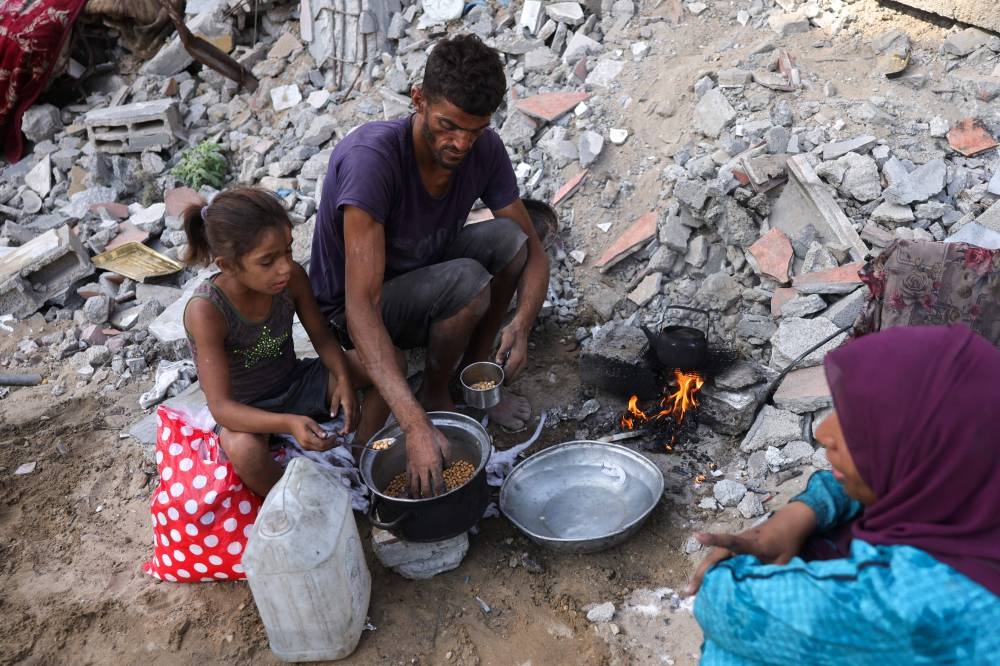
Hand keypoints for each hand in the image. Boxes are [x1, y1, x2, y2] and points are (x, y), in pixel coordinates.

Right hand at [287, 415, 333, 451]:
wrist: (290, 425)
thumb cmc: (301, 421)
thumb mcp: (310, 422)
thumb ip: (318, 429)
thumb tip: (326, 435)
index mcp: (307, 438)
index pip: (322, 444)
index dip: (330, 441)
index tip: (335, 436)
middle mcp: (306, 445)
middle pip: (321, 449)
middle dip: (331, 445)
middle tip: (339, 441)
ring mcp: (306, 447)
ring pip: (320, 450)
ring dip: (328, 447)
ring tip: (336, 442)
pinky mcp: (306, 447)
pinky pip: (317, 449)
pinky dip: (323, 446)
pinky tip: (328, 442)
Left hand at [329, 373, 358, 434]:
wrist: (347, 381)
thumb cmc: (340, 389)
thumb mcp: (335, 398)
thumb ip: (334, 407)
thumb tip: (332, 416)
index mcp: (349, 405)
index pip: (349, 418)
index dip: (348, 426)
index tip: (345, 432)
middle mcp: (355, 406)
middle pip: (354, 421)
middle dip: (349, 428)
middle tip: (342, 434)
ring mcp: (358, 406)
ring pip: (358, 419)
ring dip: (353, 426)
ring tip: (347, 431)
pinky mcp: (358, 405)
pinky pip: (359, 416)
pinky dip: (356, 422)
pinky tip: (353, 425)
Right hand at [404, 422, 452, 497]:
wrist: (417, 429)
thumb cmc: (433, 436)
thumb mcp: (446, 445)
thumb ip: (448, 459)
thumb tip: (446, 469)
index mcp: (435, 463)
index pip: (438, 483)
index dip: (441, 492)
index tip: (443, 496)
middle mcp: (424, 468)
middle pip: (426, 489)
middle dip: (430, 498)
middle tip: (433, 503)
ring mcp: (415, 467)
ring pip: (415, 486)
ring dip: (418, 496)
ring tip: (420, 502)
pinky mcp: (408, 465)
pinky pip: (408, 480)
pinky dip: (409, 488)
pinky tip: (410, 492)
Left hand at [495, 323, 528, 378]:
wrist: (520, 328)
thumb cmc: (512, 333)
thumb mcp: (505, 341)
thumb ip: (501, 352)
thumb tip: (498, 362)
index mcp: (517, 359)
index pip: (509, 375)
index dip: (501, 378)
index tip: (493, 376)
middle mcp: (521, 363)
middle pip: (511, 378)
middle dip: (503, 378)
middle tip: (493, 374)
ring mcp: (523, 363)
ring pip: (513, 376)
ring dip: (506, 375)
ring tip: (497, 370)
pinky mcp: (522, 361)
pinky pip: (515, 371)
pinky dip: (509, 371)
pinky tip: (502, 366)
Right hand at [685, 501, 816, 595]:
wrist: (789, 522)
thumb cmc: (787, 542)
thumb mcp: (785, 562)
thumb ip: (770, 575)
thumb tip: (757, 594)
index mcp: (754, 543)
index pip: (733, 542)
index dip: (715, 539)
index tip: (697, 537)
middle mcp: (741, 541)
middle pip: (716, 555)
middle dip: (701, 572)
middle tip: (689, 591)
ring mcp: (737, 543)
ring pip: (716, 558)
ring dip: (704, 572)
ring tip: (692, 590)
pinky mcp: (738, 547)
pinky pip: (722, 559)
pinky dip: (713, 570)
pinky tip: (708, 583)